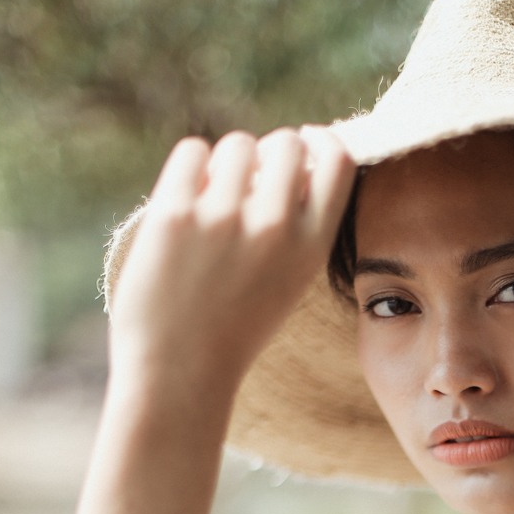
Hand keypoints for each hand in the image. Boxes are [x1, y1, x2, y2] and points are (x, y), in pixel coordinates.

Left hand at [108, 125, 354, 398]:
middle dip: (270, 152)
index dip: (322, 142)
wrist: (180, 370)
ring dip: (227, 163)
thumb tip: (292, 154)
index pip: (338, 161)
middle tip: (250, 181)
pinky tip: (185, 203)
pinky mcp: (175, 214)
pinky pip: (193, 151)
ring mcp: (224, 218)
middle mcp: (274, 228)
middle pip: (286, 143)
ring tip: (213, 204)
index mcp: (310, 249)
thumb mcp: (287, 282)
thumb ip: (298, 226)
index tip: (307, 144)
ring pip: (238, 144)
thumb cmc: (233, 328)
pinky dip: (189, 169)